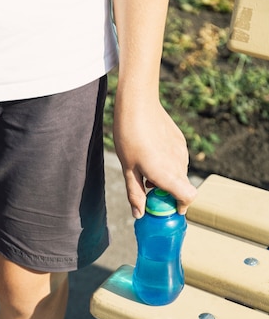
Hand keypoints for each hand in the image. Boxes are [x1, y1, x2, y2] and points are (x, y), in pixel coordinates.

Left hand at [113, 97, 196, 217]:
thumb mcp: (128, 170)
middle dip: (170, 194)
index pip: (189, 197)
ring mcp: (181, 151)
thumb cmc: (129, 137)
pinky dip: (169, 164)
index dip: (182, 206)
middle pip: (183, 187)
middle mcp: (179, 164)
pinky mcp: (180, 140)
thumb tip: (139, 214)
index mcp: (167, 174)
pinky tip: (151, 154)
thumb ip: (135, 194)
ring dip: (168, 178)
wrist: (138, 104)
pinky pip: (178, 159)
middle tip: (149, 190)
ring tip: (147, 170)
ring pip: (180, 173)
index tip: (169, 209)